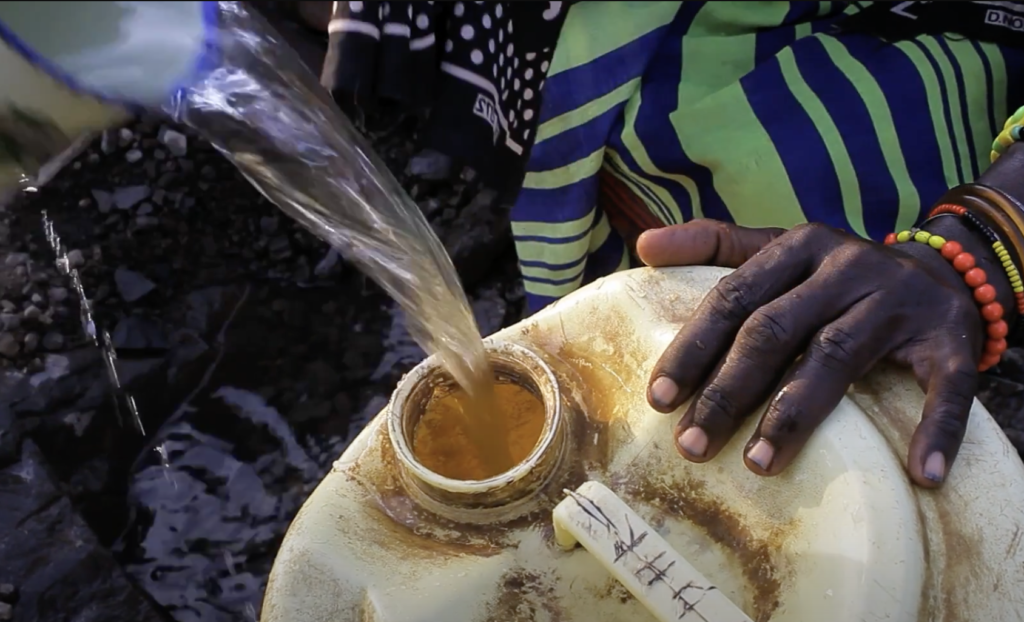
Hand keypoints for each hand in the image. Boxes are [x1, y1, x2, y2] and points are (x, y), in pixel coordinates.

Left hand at [636, 219, 999, 487]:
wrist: (943, 271)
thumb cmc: (835, 274)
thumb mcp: (780, 247)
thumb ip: (714, 244)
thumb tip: (643, 246)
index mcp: (800, 246)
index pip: (734, 297)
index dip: (694, 348)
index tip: (659, 399)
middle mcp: (848, 267)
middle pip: (774, 330)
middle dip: (727, 392)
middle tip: (692, 446)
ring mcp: (900, 301)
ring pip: (836, 357)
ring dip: (795, 415)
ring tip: (760, 464)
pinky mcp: (951, 339)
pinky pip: (944, 386)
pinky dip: (935, 428)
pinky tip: (920, 471)